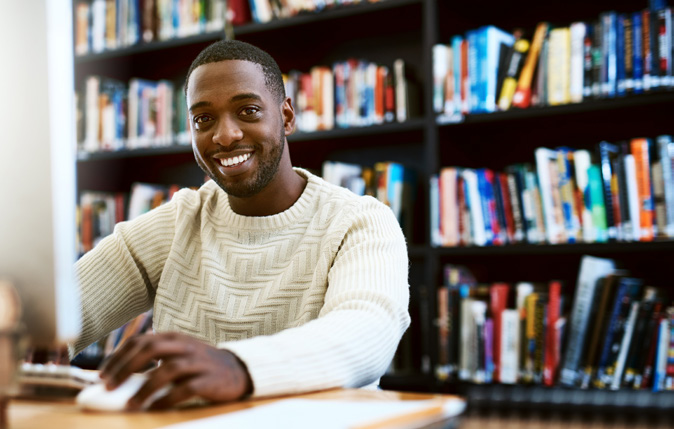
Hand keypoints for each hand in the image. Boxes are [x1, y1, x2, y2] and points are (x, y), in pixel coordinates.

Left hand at [99, 332, 251, 409]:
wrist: (237, 370)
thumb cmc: (200, 364)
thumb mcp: (179, 353)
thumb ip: (155, 357)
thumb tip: (119, 375)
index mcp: (174, 337)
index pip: (140, 340)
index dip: (118, 356)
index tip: (102, 374)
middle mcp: (185, 346)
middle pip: (150, 349)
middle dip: (126, 367)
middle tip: (109, 386)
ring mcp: (198, 362)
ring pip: (167, 369)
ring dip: (145, 388)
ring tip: (131, 404)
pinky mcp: (209, 380)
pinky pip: (186, 389)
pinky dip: (168, 398)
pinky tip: (156, 407)